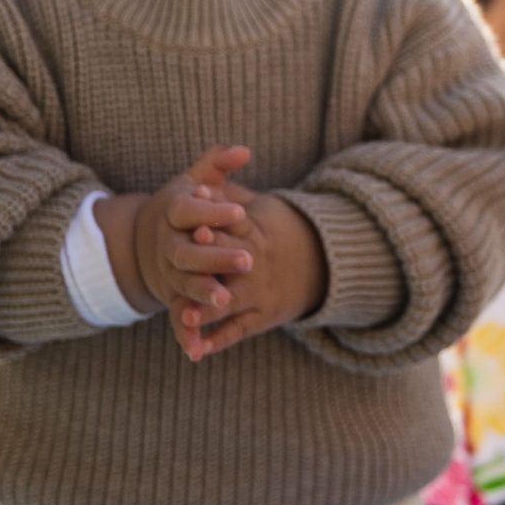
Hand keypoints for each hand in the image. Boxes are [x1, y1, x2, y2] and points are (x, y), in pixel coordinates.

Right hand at [111, 145, 256, 322]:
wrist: (143, 240)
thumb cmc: (181, 205)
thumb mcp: (193, 179)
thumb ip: (217, 164)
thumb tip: (245, 149)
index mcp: (173, 212)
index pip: (190, 210)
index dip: (213, 212)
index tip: (239, 212)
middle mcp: (168, 244)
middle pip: (189, 252)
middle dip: (216, 257)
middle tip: (248, 259)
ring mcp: (168, 273)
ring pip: (184, 284)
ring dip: (203, 293)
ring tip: (226, 298)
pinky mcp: (171, 297)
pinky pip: (177, 317)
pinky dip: (186, 333)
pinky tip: (198, 350)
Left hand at [173, 187, 327, 361]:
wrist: (317, 267)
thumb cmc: (272, 233)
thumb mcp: (260, 205)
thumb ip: (235, 185)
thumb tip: (229, 153)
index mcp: (255, 233)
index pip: (235, 220)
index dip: (217, 212)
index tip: (198, 203)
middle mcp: (257, 265)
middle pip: (233, 261)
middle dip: (213, 257)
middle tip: (193, 248)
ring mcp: (259, 293)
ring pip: (231, 302)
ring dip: (209, 309)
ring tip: (187, 316)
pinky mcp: (260, 318)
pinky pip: (236, 331)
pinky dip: (216, 341)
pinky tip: (195, 352)